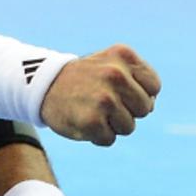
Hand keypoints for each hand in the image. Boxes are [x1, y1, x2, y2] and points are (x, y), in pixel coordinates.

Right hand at [39, 45, 160, 144]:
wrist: (42, 86)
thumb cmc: (83, 79)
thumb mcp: (111, 64)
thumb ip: (137, 79)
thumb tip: (151, 106)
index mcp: (123, 56)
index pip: (153, 87)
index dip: (136, 92)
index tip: (115, 87)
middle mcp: (115, 74)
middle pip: (144, 109)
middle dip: (127, 110)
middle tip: (101, 100)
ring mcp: (104, 98)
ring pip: (129, 127)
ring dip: (111, 124)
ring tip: (91, 109)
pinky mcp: (92, 121)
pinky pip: (109, 139)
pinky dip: (96, 135)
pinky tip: (82, 120)